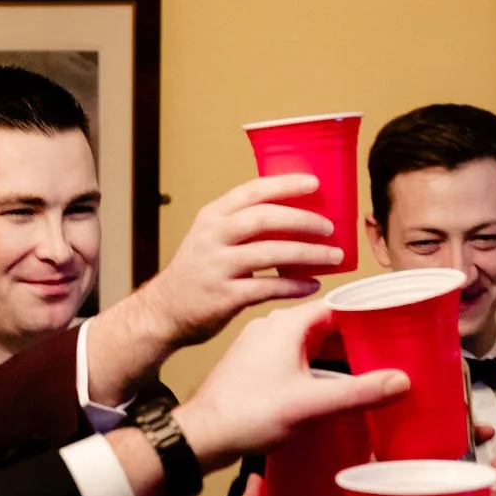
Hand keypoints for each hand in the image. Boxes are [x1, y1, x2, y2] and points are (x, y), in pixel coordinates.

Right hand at [129, 175, 343, 348]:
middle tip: (329, 227)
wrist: (163, 312)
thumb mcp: (209, 238)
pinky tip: (312, 285)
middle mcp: (212, 238)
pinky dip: (294, 286)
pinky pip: (267, 288)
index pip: (251, 191)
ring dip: (307, 254)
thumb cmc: (196, 274)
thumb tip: (295, 217)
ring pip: (270, 252)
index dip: (285, 184)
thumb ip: (241, 226)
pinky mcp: (223, 297)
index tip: (314, 183)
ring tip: (333, 257)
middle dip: (302, 220)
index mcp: (212, 217)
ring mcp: (216, 267)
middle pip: (263, 218)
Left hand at [172, 298, 407, 469]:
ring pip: (311, 343)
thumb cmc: (247, 415)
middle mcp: (272, 328)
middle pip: (328, 324)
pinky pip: (295, 358)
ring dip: (337, 355)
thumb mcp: (310, 404)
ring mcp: (261, 346)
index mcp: (287, 324)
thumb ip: (358, 393)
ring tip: (369, 370)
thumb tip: (401, 381)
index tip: (397, 325)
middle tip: (392, 352)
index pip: (340, 304)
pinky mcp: (254, 366)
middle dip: (358, 339)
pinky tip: (330, 386)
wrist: (201, 435)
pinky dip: (317, 367)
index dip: (370, 314)